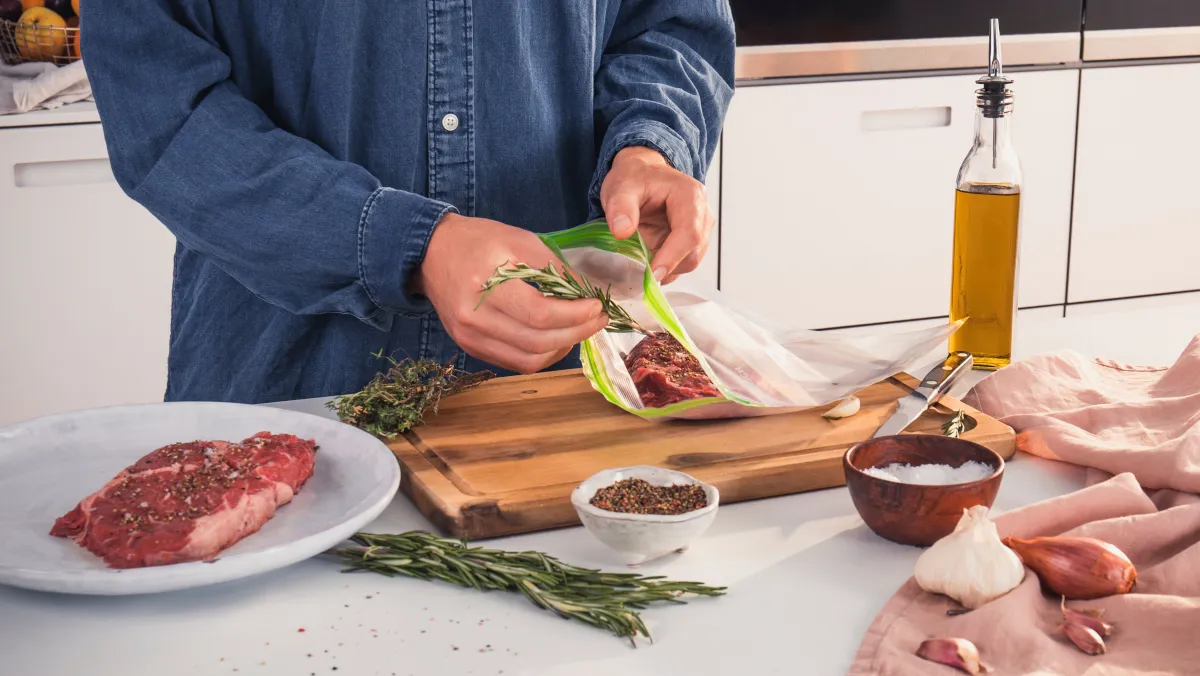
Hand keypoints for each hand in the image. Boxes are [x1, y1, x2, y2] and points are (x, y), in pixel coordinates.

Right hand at [412, 213, 608, 373]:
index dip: (575, 315)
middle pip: (537, 342)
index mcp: (485, 284)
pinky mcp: (471, 347)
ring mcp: (470, 338)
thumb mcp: (520, 240)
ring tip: (578, 330)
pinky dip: (542, 355)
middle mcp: (474, 318)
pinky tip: (556, 338)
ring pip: (528, 361)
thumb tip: (586, 293)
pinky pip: (515, 363)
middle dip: (576, 333)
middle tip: (597, 320)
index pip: (539, 314)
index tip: (596, 306)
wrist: (430, 254)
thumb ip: (554, 268)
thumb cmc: (478, 241)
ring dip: (562, 349)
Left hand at [599, 146, 715, 283]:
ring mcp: (699, 229)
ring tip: (641, 267)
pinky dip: (666, 270)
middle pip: (694, 253)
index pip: (689, 233)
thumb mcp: (621, 187)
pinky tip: (647, 264)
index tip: (652, 274)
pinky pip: (682, 263)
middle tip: (640, 276)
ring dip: (667, 270)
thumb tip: (621, 232)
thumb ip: (621, 208)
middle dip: (669, 268)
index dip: (672, 257)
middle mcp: (702, 214)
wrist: (641, 174)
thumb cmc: (635, 177)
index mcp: (690, 196)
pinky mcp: (691, 242)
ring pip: (690, 261)